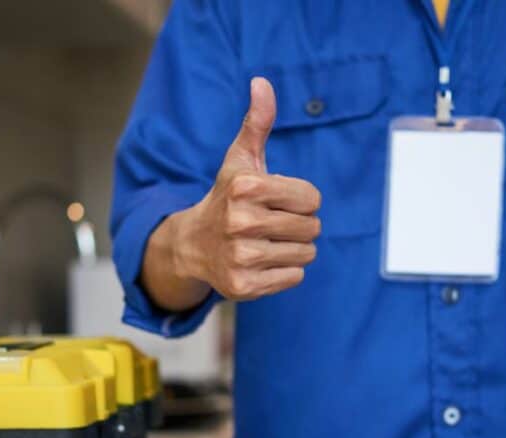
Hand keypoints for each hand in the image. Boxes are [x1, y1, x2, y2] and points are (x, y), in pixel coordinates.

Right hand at [167, 77, 320, 301]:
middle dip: (299, 225)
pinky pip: (294, 277)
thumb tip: (262, 82)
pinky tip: (262, 261)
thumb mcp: (240, 159)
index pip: (312, 198)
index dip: (302, 200)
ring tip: (268, 242)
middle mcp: (240, 222)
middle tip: (272, 223)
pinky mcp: (244, 286)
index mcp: (245, 187)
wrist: (193, 245)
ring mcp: (241, 257)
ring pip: (306, 254)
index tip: (277, 200)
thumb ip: (257, 122)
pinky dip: (285, 271)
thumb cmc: (227, 197)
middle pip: (312, 228)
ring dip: (295, 248)